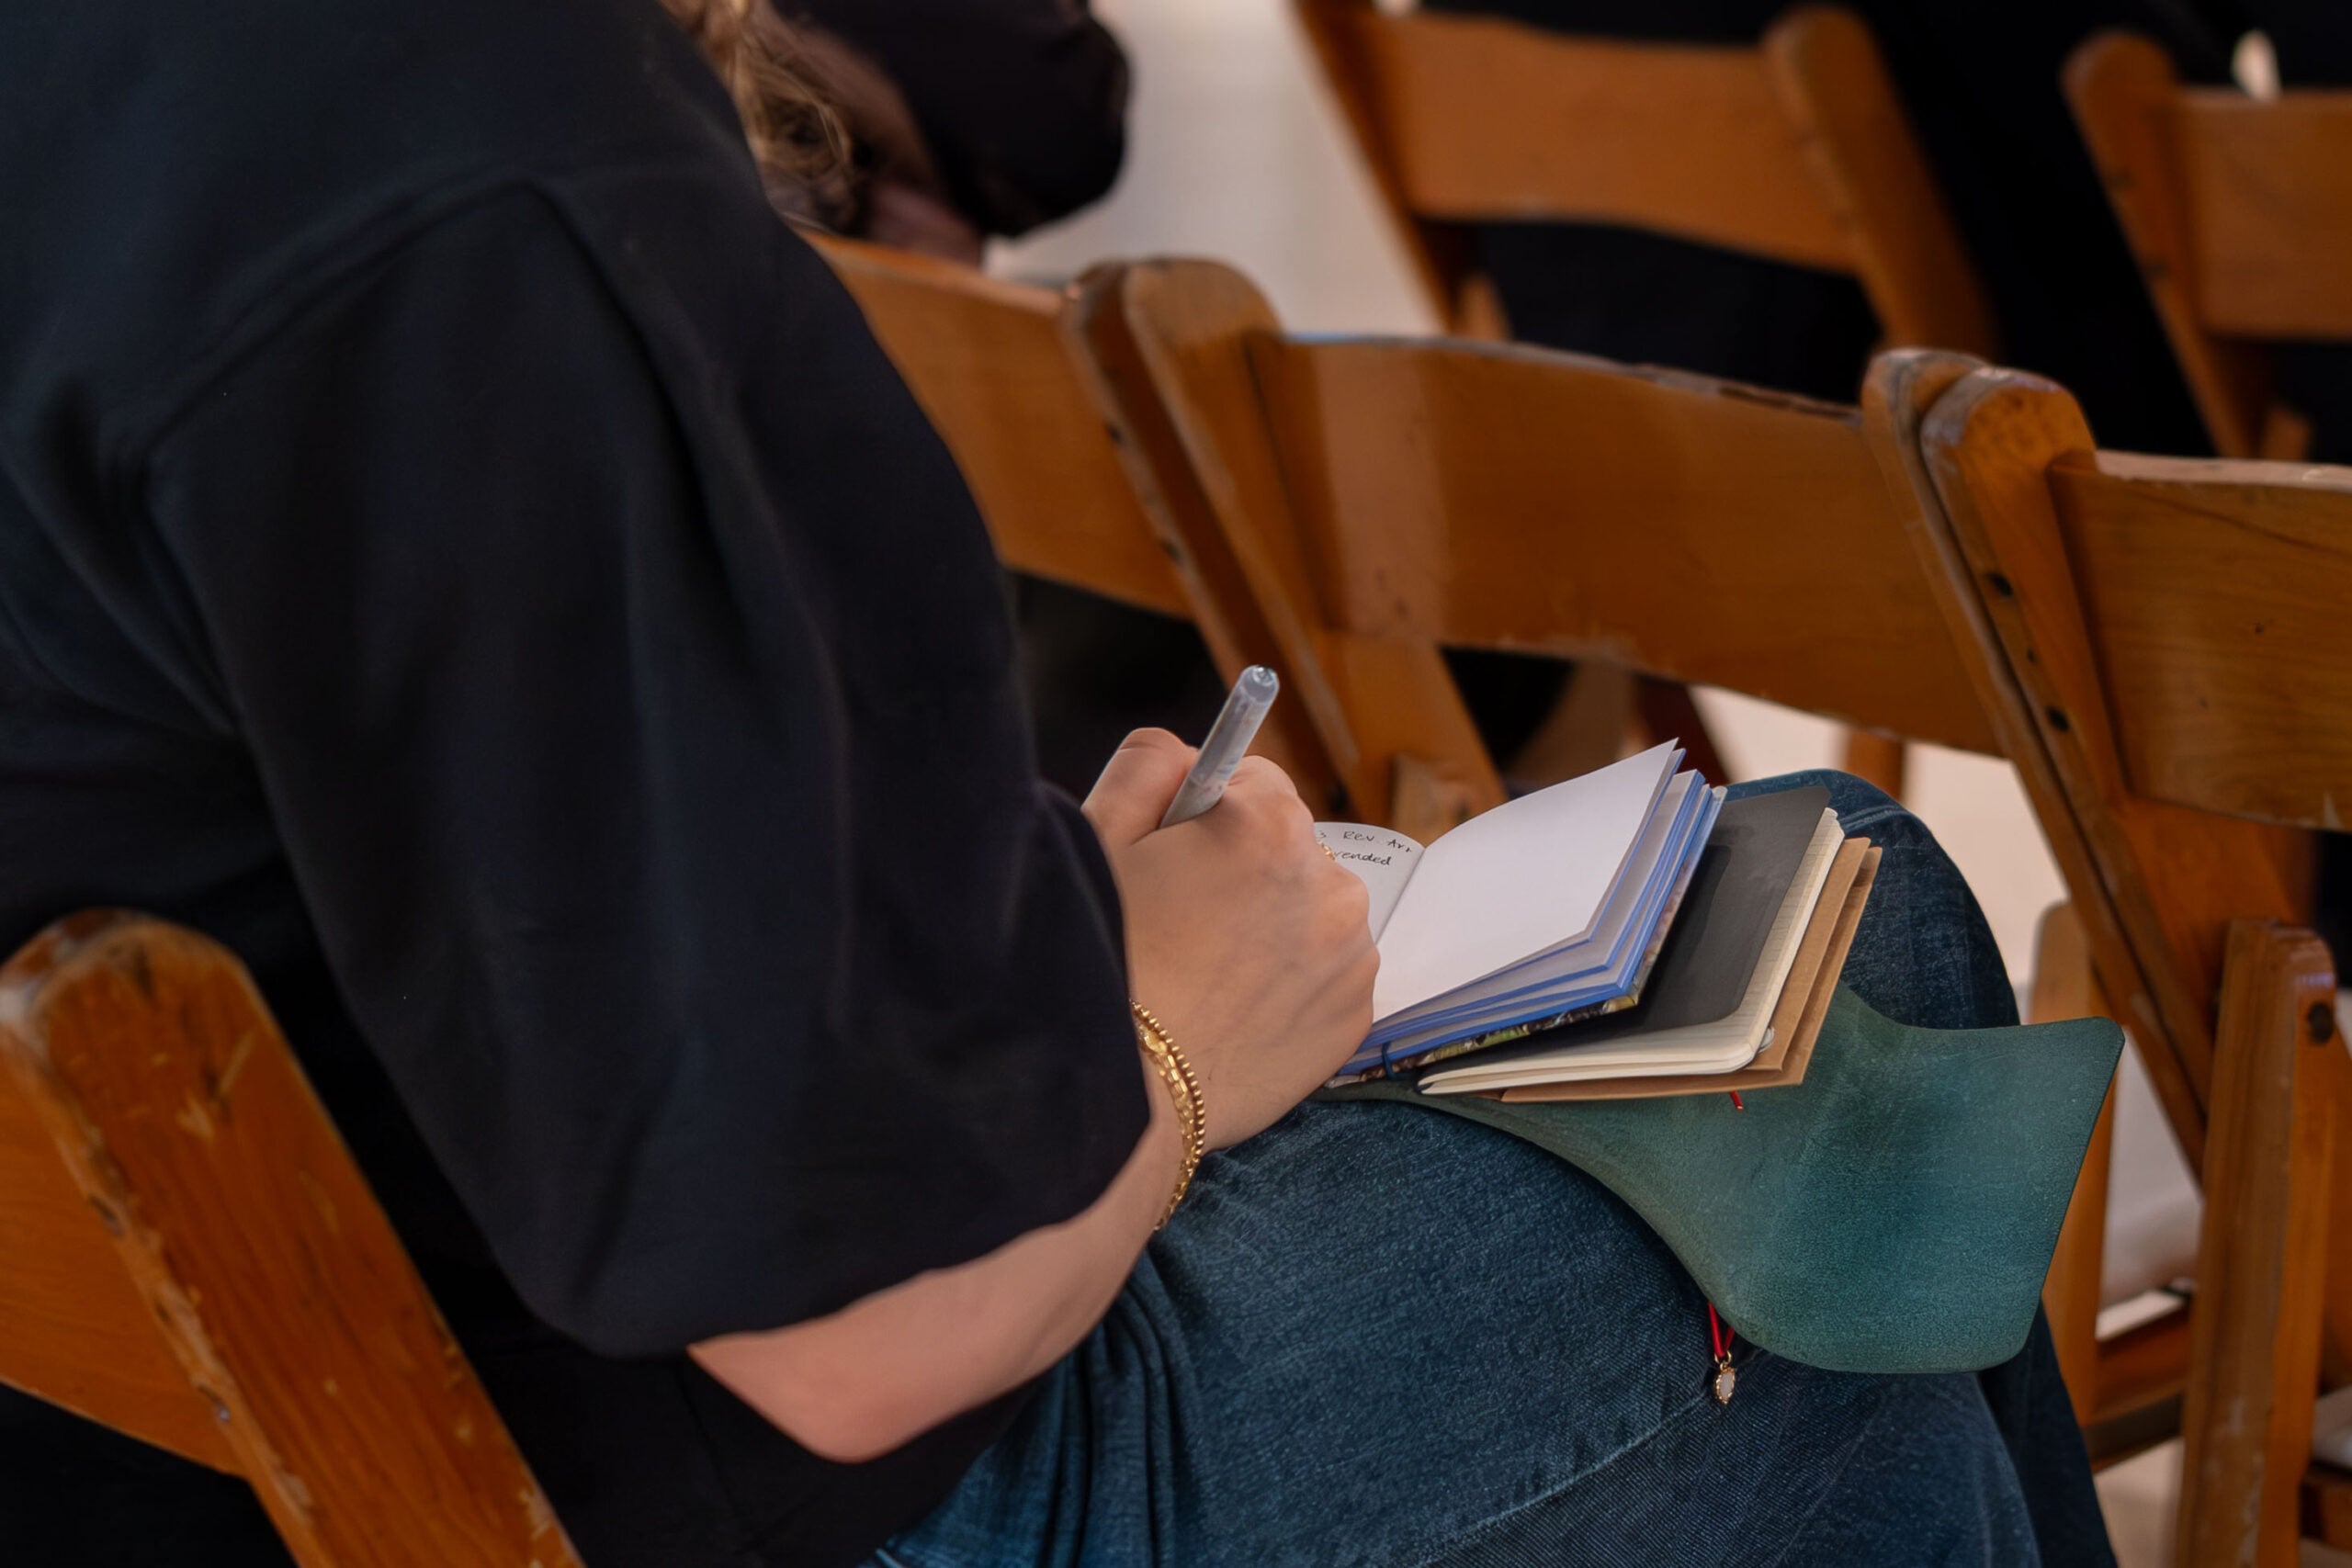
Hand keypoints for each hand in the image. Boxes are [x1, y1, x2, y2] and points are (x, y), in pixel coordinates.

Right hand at [1082, 730, 1378, 1148]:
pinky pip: (1326, 973)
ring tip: (1207, 977)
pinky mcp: (1356, 1015)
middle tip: (1182, 928)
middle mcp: (1328, 880)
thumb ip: (1148, 765)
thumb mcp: (1099, 839)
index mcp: (1268, 823)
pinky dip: (1291, 984)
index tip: (1173, 862)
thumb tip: (1189, 753)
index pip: (1252, 781)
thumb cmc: (1103, 963)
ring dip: (1273, 927)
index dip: (1204, 818)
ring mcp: (1350, 952)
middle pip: (1287, 847)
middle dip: (1243, 871)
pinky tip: (1236, 1011)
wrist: (1127, 1095)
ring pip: (1309, 910)